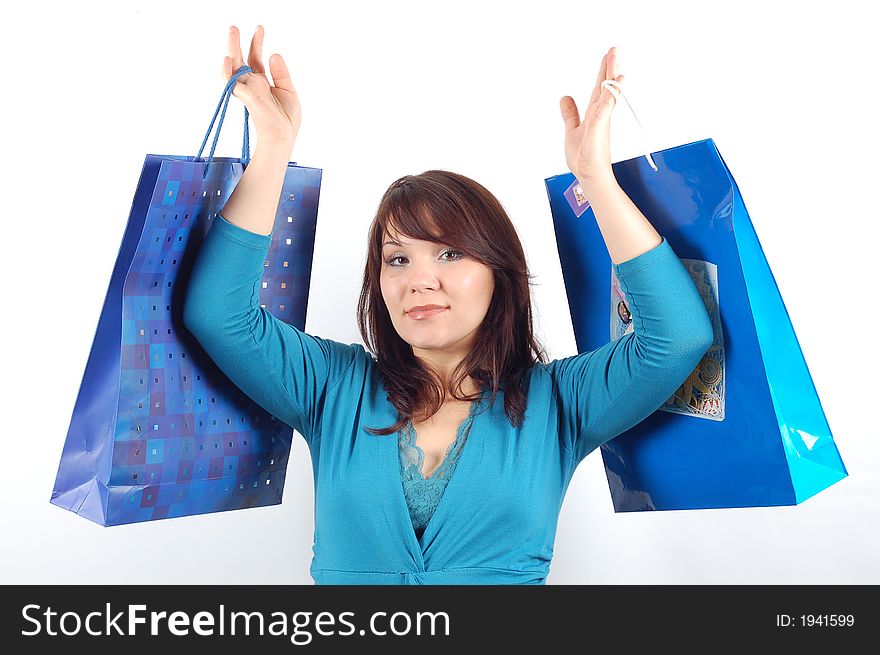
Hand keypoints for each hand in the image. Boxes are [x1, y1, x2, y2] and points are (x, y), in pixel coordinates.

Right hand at [223, 25, 300, 146]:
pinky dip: (227, 71)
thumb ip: (281, 72)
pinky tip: (226, 59)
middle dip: (239, 43)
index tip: (259, 28)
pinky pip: (232, 82)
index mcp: (262, 82)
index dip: (257, 43)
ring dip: (232, 49)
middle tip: (234, 26)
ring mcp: (247, 89)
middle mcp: (252, 84)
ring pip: (234, 67)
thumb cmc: (286, 118)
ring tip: (232, 31)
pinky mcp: (245, 96)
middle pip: (241, 60)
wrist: (283, 135)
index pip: (256, 58)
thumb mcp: (288, 90)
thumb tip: (274, 53)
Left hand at [559, 46, 623, 186]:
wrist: (588, 175)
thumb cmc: (583, 158)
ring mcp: (601, 121)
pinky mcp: (600, 128)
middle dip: (610, 67)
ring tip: (616, 59)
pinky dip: (612, 95)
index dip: (603, 72)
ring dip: (612, 76)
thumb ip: (570, 113)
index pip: (599, 88)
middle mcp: (600, 115)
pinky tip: (618, 82)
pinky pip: (606, 108)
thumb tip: (564, 98)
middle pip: (606, 86)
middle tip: (614, 49)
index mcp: (594, 114)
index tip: (607, 57)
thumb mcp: (571, 130)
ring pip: (608, 93)